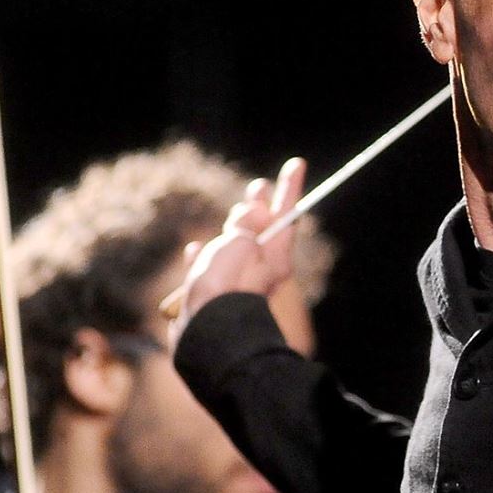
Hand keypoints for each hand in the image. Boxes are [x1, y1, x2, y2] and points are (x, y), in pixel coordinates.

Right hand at [167, 157, 307, 348]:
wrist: (206, 329)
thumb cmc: (226, 283)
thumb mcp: (241, 242)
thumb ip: (246, 223)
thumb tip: (254, 210)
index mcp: (275, 253)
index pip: (286, 212)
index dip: (290, 187)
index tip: (297, 163)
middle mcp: (259, 265)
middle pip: (262, 227)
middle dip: (260, 205)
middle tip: (259, 186)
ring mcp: (236, 278)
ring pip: (234, 245)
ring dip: (232, 228)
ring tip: (234, 214)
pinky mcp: (213, 291)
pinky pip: (208, 267)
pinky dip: (203, 256)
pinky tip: (195, 251)